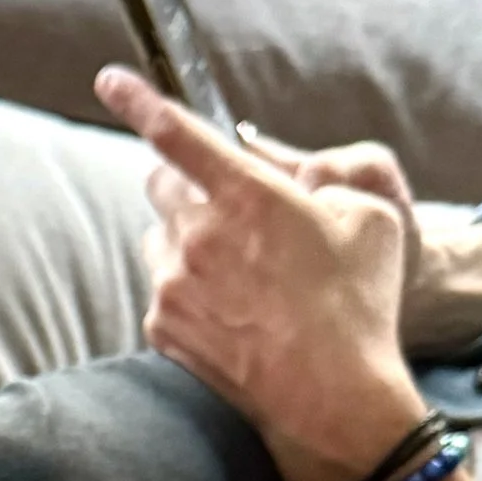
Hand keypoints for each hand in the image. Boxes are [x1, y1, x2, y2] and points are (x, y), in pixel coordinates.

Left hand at [95, 66, 423, 480]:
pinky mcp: (162, 327)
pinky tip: (233, 314)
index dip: (138, 100)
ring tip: (240, 276)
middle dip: (188, 185)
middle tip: (230, 211)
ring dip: (188, 241)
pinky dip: (188, 290)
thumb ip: (330, 180)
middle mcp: (198, 235)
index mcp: (247, 195)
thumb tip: (299, 182)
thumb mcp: (372, 218)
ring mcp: (172, 285)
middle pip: (161, 185)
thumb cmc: (359, 306)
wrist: (331, 399)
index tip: (109, 81)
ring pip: (160, 239)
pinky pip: (163, 289)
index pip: (176, 132)